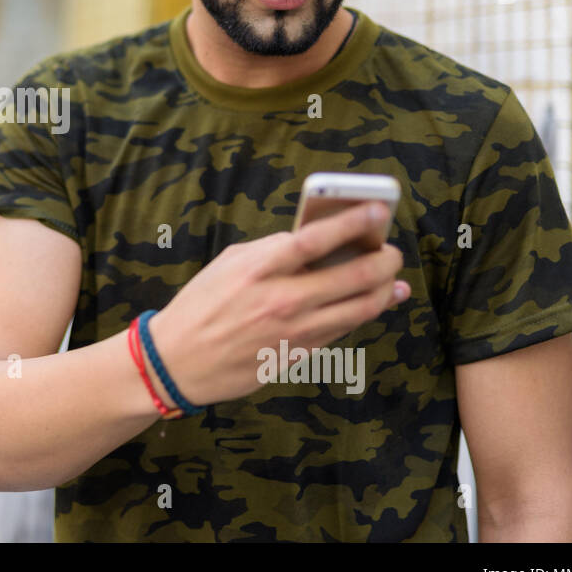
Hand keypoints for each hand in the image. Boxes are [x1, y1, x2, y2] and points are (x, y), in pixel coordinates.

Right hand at [147, 201, 407, 405]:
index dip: (353, 222)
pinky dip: (363, 313)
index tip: (378, 210)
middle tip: (391, 251)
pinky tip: (375, 302)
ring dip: (384, 290)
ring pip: (359, 309)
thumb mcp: (229, 263)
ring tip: (393, 278)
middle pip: (352, 277)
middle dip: (383, 260)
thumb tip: (314, 240)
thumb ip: (271, 249)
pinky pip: (343, 330)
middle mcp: (281, 300)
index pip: (316, 240)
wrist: (179, 361)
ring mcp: (294, 332)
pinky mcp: (299, 355)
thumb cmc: (202, 305)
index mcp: (259, 269)